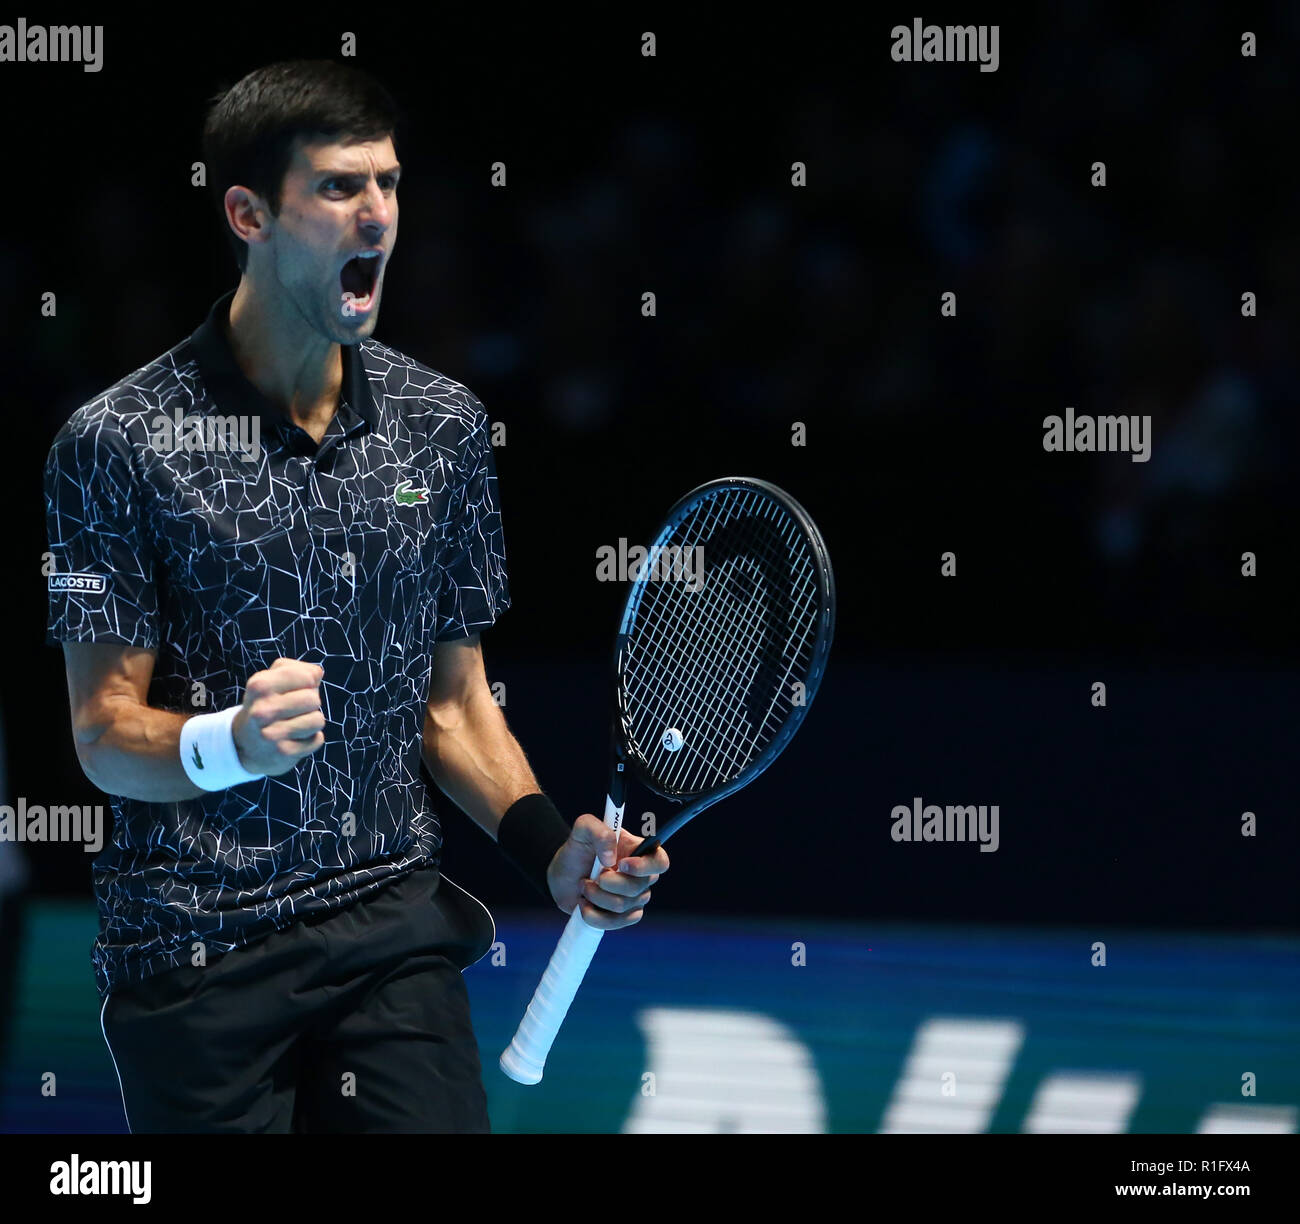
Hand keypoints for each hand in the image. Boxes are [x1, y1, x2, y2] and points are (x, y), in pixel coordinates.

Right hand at [231, 658, 326, 776]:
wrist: (243, 745)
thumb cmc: (265, 705)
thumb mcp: (271, 680)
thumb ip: (296, 670)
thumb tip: (317, 673)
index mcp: (260, 686)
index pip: (308, 677)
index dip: (308, 683)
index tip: (295, 691)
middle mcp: (262, 710)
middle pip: (314, 699)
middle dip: (310, 704)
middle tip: (294, 711)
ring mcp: (272, 734)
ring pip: (318, 720)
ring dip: (311, 723)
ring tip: (294, 725)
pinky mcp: (284, 753)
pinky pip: (317, 740)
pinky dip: (310, 740)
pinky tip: (293, 739)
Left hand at [546, 814, 670, 929]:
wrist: (563, 876)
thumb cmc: (578, 849)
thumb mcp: (582, 829)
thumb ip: (598, 831)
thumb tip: (611, 859)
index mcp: (639, 851)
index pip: (660, 862)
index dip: (644, 867)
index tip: (622, 864)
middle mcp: (642, 875)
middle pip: (638, 887)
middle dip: (608, 883)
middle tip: (592, 876)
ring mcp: (635, 898)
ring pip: (623, 905)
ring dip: (596, 896)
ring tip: (584, 886)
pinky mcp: (623, 916)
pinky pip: (615, 922)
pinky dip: (594, 915)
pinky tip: (584, 904)